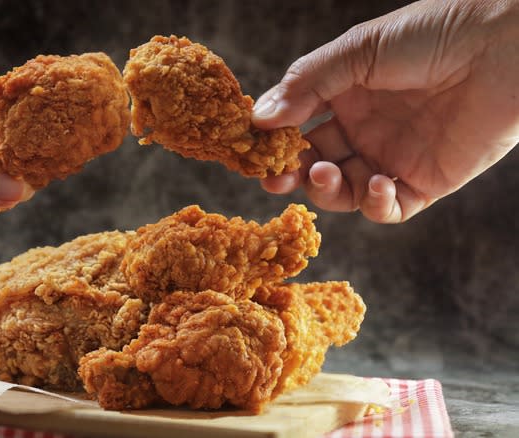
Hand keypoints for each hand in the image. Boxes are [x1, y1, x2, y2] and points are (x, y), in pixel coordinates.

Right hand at [252, 0, 518, 222]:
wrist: (500, 46)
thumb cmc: (430, 35)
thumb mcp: (355, 52)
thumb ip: (305, 86)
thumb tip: (258, 119)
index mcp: (346, 96)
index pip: (298, 128)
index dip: (275, 142)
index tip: (253, 149)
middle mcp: (366, 130)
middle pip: (314, 164)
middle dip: (291, 174)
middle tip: (272, 179)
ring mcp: (394, 158)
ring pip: (343, 191)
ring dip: (326, 189)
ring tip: (323, 171)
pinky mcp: (427, 182)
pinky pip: (389, 208)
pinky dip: (374, 204)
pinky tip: (375, 182)